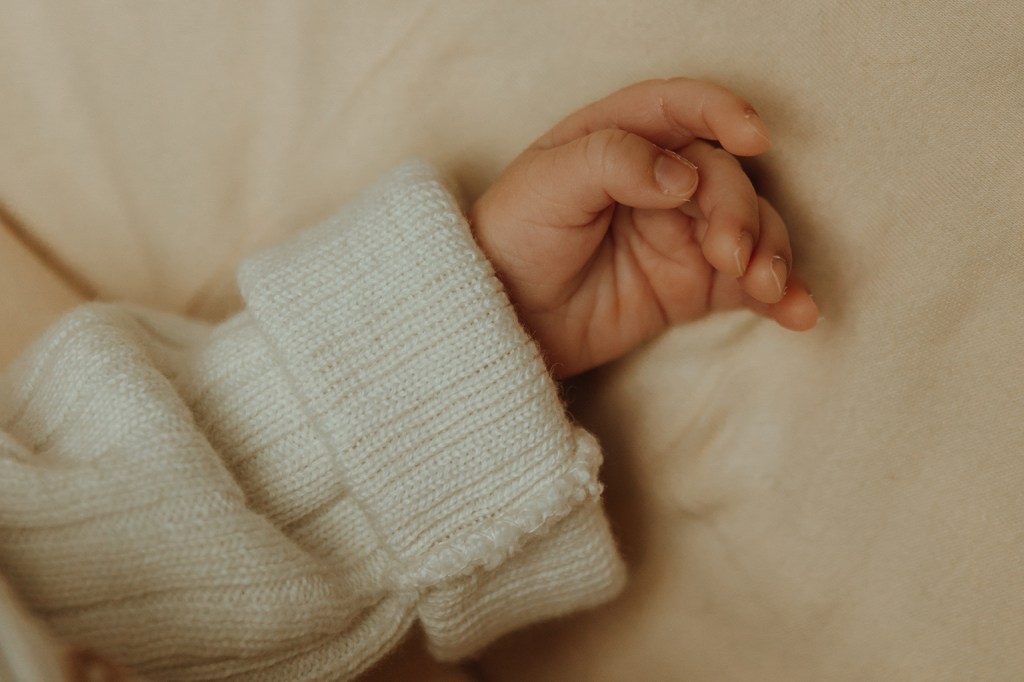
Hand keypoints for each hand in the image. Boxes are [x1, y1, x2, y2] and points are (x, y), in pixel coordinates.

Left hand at [469, 78, 817, 376]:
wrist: (504, 319)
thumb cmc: (512, 237)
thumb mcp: (545, 185)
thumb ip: (612, 161)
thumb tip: (683, 175)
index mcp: (619, 138)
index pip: (681, 110)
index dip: (722, 113)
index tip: (751, 137)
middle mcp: (659, 181)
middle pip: (725, 177)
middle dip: (739, 211)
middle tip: (728, 253)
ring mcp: (680, 234)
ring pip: (750, 227)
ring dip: (770, 251)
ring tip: (765, 286)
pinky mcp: (692, 286)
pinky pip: (747, 284)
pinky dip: (779, 295)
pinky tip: (798, 312)